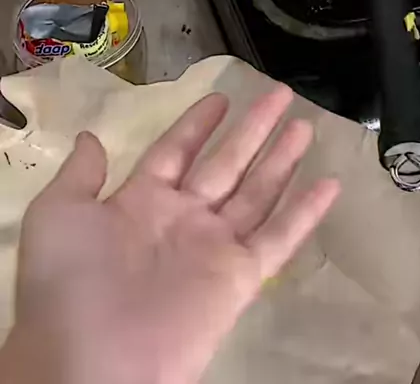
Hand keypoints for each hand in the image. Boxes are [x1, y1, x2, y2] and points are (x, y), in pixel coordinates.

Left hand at [1, 85, 338, 383]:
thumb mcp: (58, 215)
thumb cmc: (68, 283)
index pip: (177, 151)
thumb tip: (90, 137)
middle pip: (226, 163)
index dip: (199, 124)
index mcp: (141, 202)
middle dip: (253, 129)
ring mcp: (213, 247)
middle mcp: (183, 219)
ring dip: (282, 159)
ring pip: (257, 193)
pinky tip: (329, 185)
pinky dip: (305, 213)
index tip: (221, 98)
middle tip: (280, 95)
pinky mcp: (239, 276)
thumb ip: (80, 175)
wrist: (91, 359)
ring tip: (305, 125)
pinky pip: (278, 238)